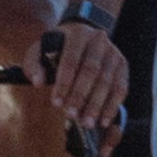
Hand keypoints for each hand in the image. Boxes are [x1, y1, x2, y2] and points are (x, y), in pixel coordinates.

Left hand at [39, 14, 128, 133]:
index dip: (64, 83)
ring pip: (107, 81)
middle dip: (81, 96)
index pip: (71, 59)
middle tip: (71, 115)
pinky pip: (121, 88)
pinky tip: (103, 121)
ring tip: (86, 123)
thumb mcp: (40, 50)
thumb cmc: (57, 48)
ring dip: (97, 105)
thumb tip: (38, 82)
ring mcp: (113, 53)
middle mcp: (99, 41)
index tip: (56, 103)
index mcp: (77, 34)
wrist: (83, 38)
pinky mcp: (122, 66)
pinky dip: (112, 106)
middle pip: (91, 71)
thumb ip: (33, 65)